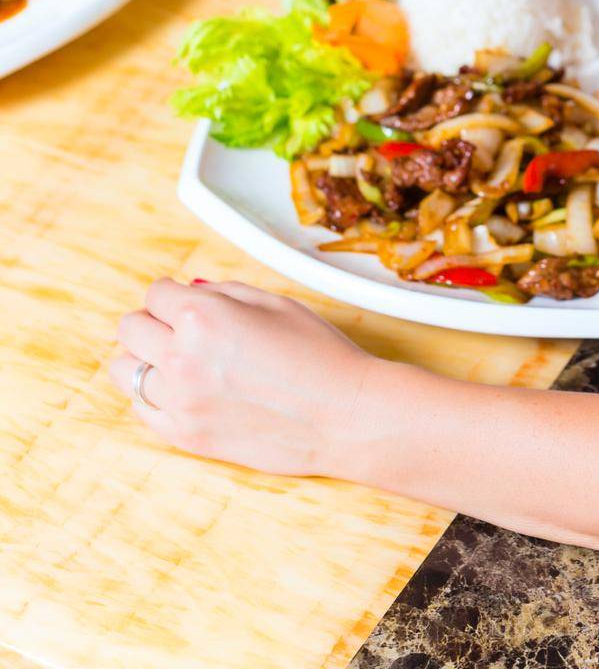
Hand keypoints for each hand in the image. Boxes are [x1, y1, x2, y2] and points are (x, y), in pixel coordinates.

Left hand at [109, 278, 375, 477]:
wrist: (342, 415)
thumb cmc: (317, 353)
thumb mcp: (274, 302)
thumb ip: (223, 293)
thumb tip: (190, 292)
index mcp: (203, 316)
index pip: (155, 293)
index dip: (173, 294)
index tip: (185, 301)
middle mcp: (181, 357)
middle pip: (130, 328)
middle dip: (153, 321)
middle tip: (179, 327)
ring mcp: (180, 401)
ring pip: (125, 370)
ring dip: (145, 359)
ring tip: (176, 360)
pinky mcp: (185, 436)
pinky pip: (141, 410)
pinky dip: (153, 396)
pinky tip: (182, 390)